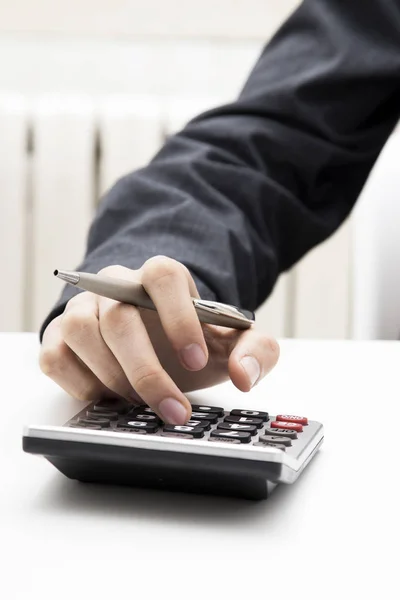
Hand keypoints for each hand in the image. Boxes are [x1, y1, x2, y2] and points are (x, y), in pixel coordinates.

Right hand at [40, 257, 278, 423]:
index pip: (162, 276)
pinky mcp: (58, 337)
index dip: (178, 317)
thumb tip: (244, 375)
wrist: (159, 349)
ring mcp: (82, 308)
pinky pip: (55, 356)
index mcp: (161, 277)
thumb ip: (256, 352)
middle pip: (118, 316)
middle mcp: (115, 285)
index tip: (197, 360)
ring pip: (80, 331)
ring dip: (112, 377)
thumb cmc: (193, 344)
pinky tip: (109, 398)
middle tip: (174, 410)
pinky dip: (81, 385)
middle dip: (146, 371)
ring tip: (138, 402)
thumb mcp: (234, 346)